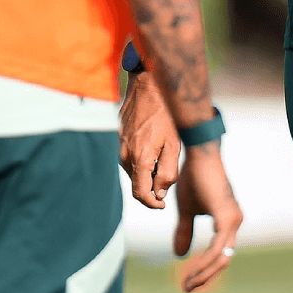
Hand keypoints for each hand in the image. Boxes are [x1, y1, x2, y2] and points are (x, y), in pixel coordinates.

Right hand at [119, 74, 180, 208]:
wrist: (147, 87)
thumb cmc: (166, 115)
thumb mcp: (174, 145)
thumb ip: (168, 172)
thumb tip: (160, 192)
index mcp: (139, 159)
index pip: (141, 194)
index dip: (152, 204)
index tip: (161, 205)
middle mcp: (125, 155)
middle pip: (136, 184)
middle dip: (151, 188)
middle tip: (166, 183)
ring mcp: (119, 147)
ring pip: (132, 171)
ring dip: (145, 174)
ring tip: (162, 161)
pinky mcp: (117, 139)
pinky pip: (128, 158)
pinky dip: (140, 161)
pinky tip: (153, 148)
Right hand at [173, 143, 242, 292]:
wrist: (198, 157)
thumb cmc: (193, 179)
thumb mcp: (186, 211)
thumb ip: (185, 232)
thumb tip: (179, 255)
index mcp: (228, 223)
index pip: (221, 255)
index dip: (206, 271)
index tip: (189, 284)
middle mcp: (235, 223)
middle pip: (223, 261)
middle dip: (205, 278)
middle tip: (187, 290)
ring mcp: (233, 220)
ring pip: (220, 258)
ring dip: (203, 273)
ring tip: (187, 284)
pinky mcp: (226, 217)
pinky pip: (217, 248)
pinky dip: (204, 261)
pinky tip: (192, 269)